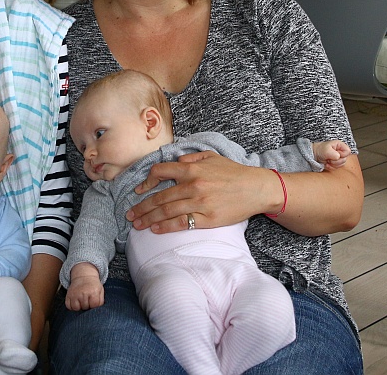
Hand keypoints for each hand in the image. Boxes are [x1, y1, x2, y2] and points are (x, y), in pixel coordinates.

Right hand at [65, 265, 103, 310]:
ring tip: (82, 301)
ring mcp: (75, 294)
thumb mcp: (100, 291)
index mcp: (93, 292)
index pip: (94, 306)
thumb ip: (100, 302)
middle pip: (85, 308)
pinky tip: (76, 301)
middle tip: (87, 299)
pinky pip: (69, 306)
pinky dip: (72, 306)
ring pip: (76, 308)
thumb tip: (97, 311)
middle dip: (87, 306)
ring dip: (79, 307)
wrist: (83, 276)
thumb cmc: (93, 285)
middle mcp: (83, 293)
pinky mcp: (68, 295)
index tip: (93, 301)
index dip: (93, 305)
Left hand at [126, 151, 270, 232]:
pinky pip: (181, 223)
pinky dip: (165, 227)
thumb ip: (191, 157)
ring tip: (137, 224)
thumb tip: (175, 161)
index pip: (160, 172)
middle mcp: (193, 185)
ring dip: (148, 218)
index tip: (138, 190)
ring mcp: (199, 203)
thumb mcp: (212, 156)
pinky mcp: (207, 219)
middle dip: (141, 206)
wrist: (256, 188)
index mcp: (192, 168)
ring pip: (166, 211)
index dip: (146, 181)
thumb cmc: (234, 172)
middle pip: (159, 197)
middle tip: (130, 214)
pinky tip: (155, 229)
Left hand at [314, 140, 350, 169]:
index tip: (335, 154)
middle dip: (336, 161)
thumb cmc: (320, 150)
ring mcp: (339, 158)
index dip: (342, 154)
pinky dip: (331, 167)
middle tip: (329, 158)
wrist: (314, 155)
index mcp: (340, 146)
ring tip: (327, 160)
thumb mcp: (326, 150)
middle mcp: (341, 152)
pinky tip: (327, 164)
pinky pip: (337, 168)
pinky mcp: (336, 163)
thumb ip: (334, 154)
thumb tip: (338, 157)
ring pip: (341, 165)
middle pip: (345, 160)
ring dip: (333, 164)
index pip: (348, 151)